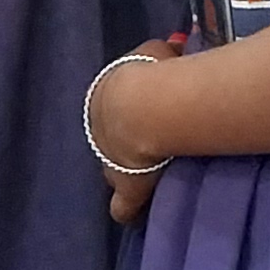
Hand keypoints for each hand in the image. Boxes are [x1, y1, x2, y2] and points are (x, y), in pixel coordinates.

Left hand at [88, 50, 170, 225]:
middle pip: (110, 142)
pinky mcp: (126, 190)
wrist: (144, 106)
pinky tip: (137, 216)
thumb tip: (171, 54)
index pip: (114, 109)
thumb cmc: (149, 74)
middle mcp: (98, 133)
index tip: (150, 115)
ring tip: (150, 178)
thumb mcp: (155, 53)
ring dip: (129, 173)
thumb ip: (161, 56)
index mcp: (103, 98)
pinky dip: (130, 210)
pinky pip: (123, 208)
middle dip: (126, 144)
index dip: (131, 113)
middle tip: (151, 145)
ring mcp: (110, 164)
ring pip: (113, 173)